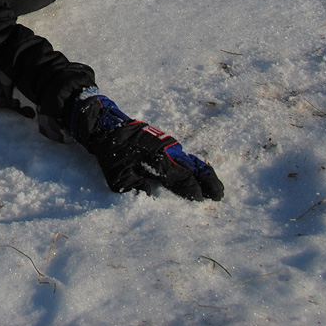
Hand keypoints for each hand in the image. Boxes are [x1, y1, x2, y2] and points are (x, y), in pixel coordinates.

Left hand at [71, 92, 223, 201]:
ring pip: (192, 161)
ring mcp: (169, 145)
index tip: (201, 201)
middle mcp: (169, 151)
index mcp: (160, 158)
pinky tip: (195, 174)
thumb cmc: (111, 149)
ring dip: (203, 174)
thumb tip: (149, 193)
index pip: (184, 179)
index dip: (193, 191)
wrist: (106, 124)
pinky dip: (194, 166)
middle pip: (195, 168)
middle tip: (219, 195)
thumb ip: (134, 187)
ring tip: (213, 188)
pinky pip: (184, 156)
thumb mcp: (116, 173)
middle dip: (209, 182)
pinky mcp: (165, 143)